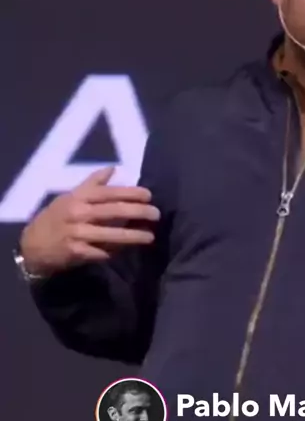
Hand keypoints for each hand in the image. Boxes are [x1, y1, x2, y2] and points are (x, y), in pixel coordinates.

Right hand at [20, 167, 159, 276]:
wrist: (32, 245)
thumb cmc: (55, 217)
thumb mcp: (70, 196)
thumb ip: (92, 183)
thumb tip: (113, 168)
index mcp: (79, 197)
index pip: (109, 192)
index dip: (131, 193)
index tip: (149, 195)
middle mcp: (78, 213)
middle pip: (114, 211)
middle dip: (138, 212)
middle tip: (156, 214)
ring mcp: (77, 233)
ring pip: (111, 234)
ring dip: (132, 236)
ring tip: (150, 236)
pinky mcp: (77, 252)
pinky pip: (102, 252)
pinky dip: (116, 252)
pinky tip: (129, 251)